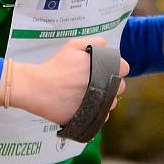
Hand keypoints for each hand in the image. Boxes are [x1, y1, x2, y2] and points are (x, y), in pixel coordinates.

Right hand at [4, 37, 129, 125]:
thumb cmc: (57, 66)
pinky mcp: (92, 121)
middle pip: (120, 87)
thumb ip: (94, 43)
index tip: (104, 67)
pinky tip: (83, 104)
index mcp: (105, 70)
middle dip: (111, 83)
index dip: (115, 66)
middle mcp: (107, 90)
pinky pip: (101, 117)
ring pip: (111, 103)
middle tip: (94, 79)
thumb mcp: (73, 45)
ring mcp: (100, 107)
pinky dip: (96, 111)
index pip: (123, 68)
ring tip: (86, 93)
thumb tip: (106, 46)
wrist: (39, 88)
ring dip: (104, 98)